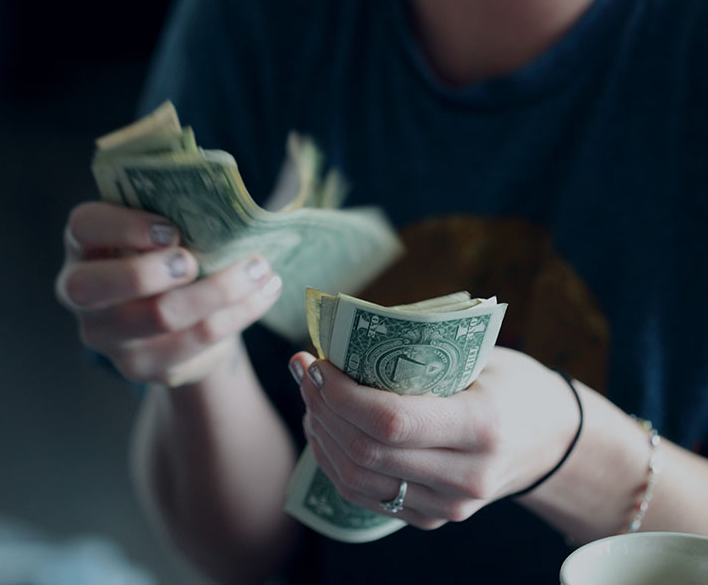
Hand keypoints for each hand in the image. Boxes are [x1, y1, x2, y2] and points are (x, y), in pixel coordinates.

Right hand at [56, 201, 281, 385]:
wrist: (180, 320)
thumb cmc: (170, 257)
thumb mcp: (164, 231)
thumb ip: (176, 213)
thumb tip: (226, 201)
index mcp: (85, 246)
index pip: (83, 227)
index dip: (123, 226)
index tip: (171, 229)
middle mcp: (82, 295)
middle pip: (96, 286)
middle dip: (151, 270)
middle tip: (195, 261)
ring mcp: (110, 338)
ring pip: (160, 316)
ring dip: (220, 290)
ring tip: (260, 269)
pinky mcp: (145, 366)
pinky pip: (198, 341)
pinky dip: (240, 313)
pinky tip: (264, 292)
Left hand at [291, 347, 579, 529]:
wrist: (551, 440)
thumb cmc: (514, 384)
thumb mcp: (481, 356)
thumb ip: (420, 352)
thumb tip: (345, 338)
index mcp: (482, 426)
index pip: (391, 421)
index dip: (341, 394)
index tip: (318, 362)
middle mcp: (466, 476)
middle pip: (366, 452)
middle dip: (322, 408)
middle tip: (305, 371)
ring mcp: (449, 506)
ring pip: (357, 480)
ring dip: (321, 434)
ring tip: (311, 396)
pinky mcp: (433, 518)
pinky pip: (366, 496)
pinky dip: (335, 461)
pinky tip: (326, 428)